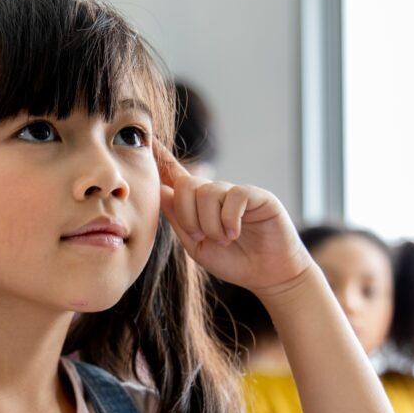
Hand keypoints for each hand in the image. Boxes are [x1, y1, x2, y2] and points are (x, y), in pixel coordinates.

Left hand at [155, 147, 310, 292]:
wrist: (266, 274)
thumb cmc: (233, 261)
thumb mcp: (197, 245)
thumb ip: (179, 220)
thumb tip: (160, 191)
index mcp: (198, 205)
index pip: (175, 175)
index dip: (161, 157)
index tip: (147, 138)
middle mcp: (217, 194)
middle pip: (186, 184)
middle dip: (187, 215)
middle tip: (202, 236)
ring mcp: (237, 192)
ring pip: (208, 193)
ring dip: (210, 224)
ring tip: (224, 240)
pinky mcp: (257, 196)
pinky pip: (234, 196)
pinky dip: (229, 220)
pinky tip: (236, 234)